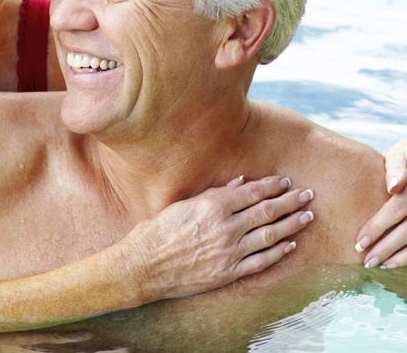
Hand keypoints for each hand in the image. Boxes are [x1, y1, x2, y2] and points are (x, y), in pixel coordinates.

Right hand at [125, 175, 314, 300]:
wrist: (145, 266)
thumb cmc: (158, 231)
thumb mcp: (183, 204)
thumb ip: (214, 194)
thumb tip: (240, 183)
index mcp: (211, 206)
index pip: (251, 192)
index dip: (272, 185)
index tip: (286, 180)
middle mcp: (224, 228)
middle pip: (266, 211)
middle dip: (289, 201)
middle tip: (308, 194)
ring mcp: (229, 252)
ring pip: (269, 236)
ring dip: (291, 224)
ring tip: (307, 216)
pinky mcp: (229, 272)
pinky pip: (261, 262)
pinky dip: (278, 252)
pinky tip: (290, 244)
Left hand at [353, 139, 406, 267]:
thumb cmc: (404, 158)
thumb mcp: (400, 156)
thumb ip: (396, 169)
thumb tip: (394, 186)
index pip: (398, 208)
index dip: (379, 226)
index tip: (360, 240)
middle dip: (385, 245)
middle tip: (363, 257)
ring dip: (397, 255)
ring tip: (375, 263)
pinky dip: (406, 256)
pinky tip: (390, 263)